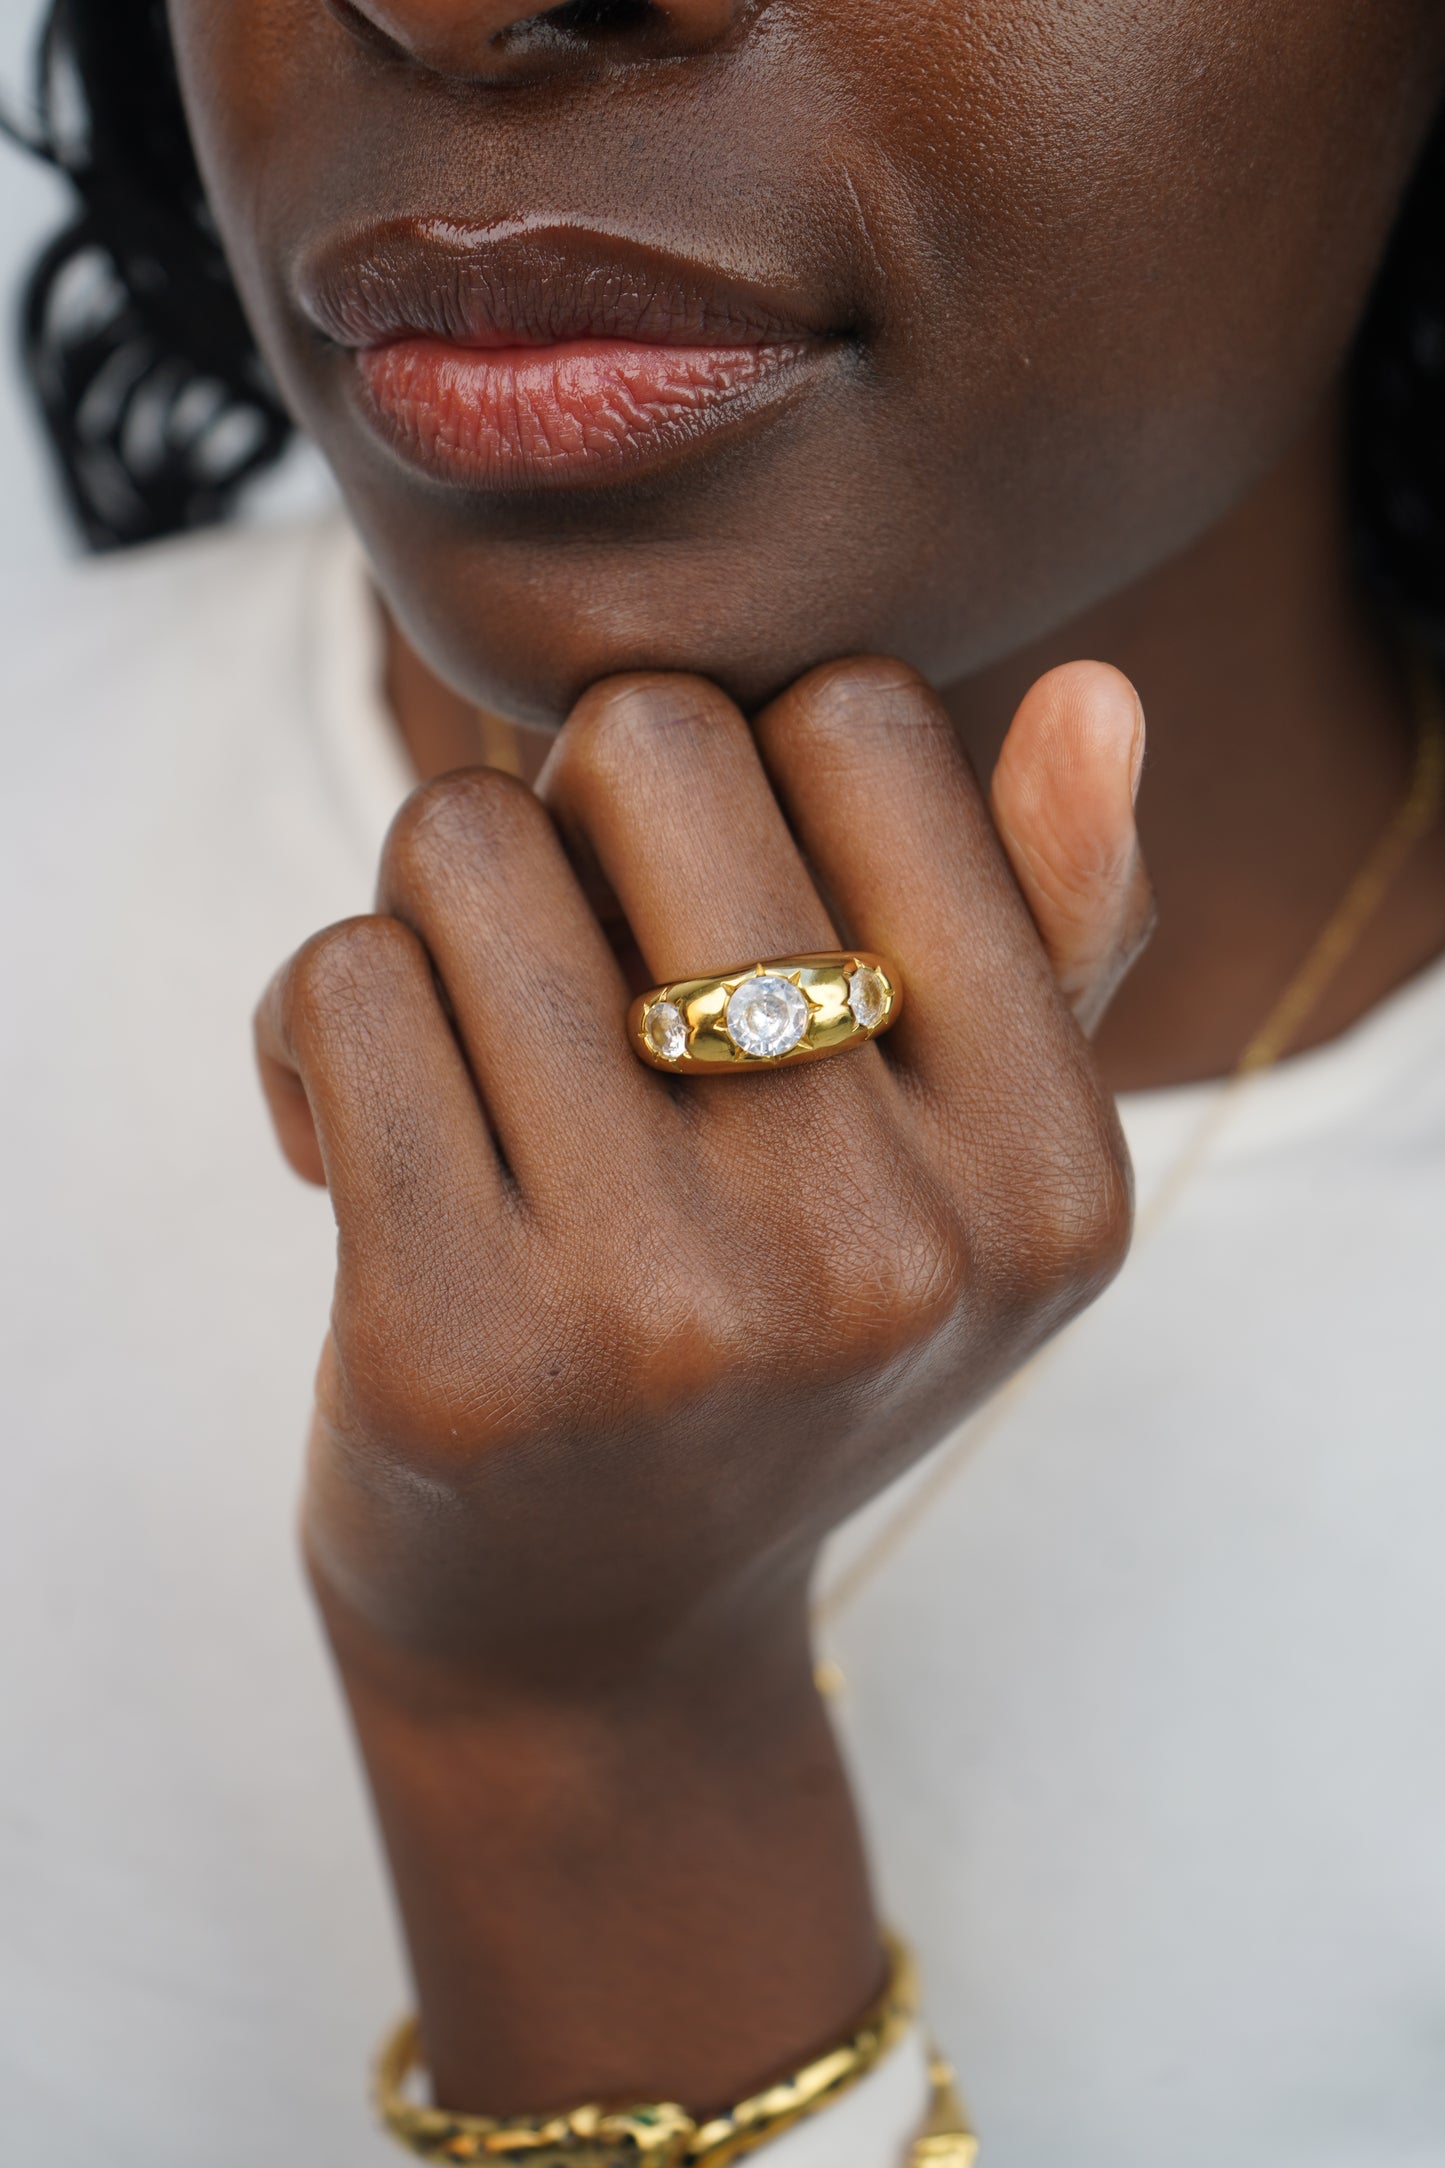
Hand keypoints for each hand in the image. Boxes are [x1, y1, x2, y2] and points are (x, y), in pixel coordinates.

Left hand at [255, 655, 1149, 2113]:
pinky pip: (342, 982)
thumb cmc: (776, 1351)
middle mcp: (890, 1249)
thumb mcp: (964, 1179)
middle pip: (650, 740)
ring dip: (435, 916)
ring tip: (471, 1059)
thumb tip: (1092, 692)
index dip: (746, 771)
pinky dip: (310, 1028)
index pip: (861, 722)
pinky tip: (356, 1148)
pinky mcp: (460, 1355)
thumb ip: (1044, 931)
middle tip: (571, 967)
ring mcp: (674, 1311)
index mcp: (1047, 1173)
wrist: (597, 1649)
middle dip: (575, 814)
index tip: (706, 912)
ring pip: (462, 840)